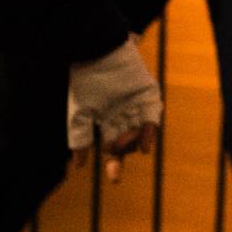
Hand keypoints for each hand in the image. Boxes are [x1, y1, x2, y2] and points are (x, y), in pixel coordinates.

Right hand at [64, 42, 162, 174]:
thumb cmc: (84, 80)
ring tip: (122, 143)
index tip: (114, 180)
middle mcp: (123, 113)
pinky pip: (152, 115)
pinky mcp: (148, 93)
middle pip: (127, 143)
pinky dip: (149, 132)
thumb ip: (80, 137)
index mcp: (106, 117)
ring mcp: (136, 103)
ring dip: (132, 143)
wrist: (96, 51)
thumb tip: (78, 166)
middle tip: (114, 175)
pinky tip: (145, 147)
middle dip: (121, 159)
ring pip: (139, 132)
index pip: (112, 145)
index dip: (113, 163)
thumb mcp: (79, 112)